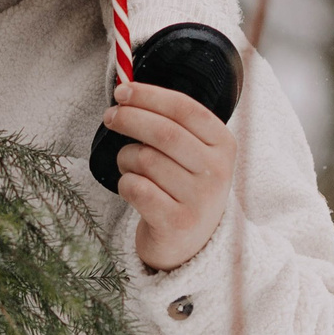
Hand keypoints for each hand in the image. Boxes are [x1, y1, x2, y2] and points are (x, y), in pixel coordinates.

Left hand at [104, 79, 235, 271]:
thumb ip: (168, 121)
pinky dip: (125, 183)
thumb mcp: (192, 152)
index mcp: (223, 144)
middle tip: (110, 116)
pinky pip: (135, 187)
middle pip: (163, 131)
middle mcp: (216, 170)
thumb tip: (127, 91)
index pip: (185, 109)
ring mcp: (199, 198)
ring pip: (145, 159)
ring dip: (126, 158)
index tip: (122, 90)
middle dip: (130, 118)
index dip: (149, 95)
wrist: (191, 243)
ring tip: (131, 167)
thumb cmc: (183, 186)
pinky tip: (134, 189)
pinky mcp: (177, 222)